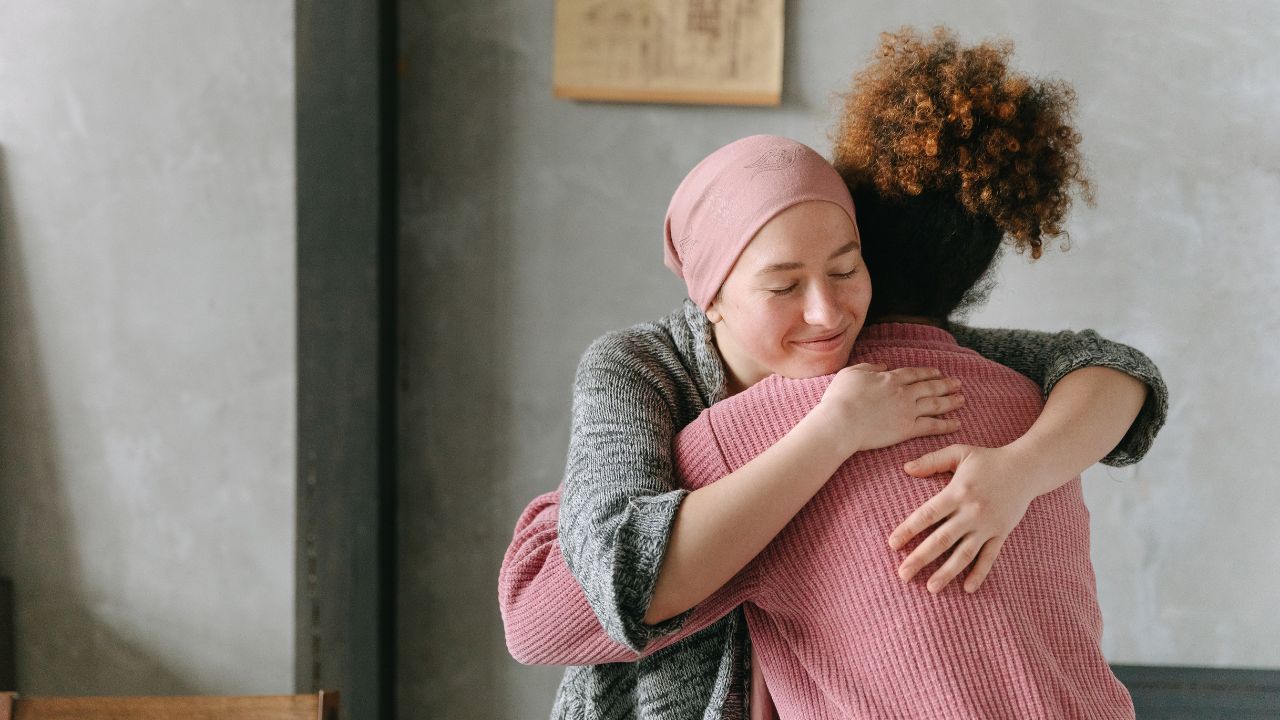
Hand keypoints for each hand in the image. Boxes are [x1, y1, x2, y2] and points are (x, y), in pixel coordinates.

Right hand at [816, 364, 964, 456]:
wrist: (841, 422)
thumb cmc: (840, 398)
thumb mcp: (851, 373)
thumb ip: (869, 367)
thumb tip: (883, 366)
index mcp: (890, 378)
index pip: (914, 374)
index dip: (927, 373)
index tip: (937, 372)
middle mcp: (903, 392)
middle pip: (929, 387)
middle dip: (945, 384)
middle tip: (957, 384)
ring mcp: (907, 411)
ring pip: (935, 404)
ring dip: (950, 401)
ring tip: (962, 400)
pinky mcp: (907, 429)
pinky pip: (932, 426)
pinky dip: (946, 424)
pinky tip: (957, 423)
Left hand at [888, 444, 1042, 593]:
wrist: (1028, 468)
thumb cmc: (989, 460)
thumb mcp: (960, 452)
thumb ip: (932, 461)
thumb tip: (905, 468)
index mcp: (957, 492)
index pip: (928, 514)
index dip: (908, 529)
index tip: (892, 544)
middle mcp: (971, 512)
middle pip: (942, 539)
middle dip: (921, 558)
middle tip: (903, 574)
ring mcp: (987, 525)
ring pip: (964, 554)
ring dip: (947, 572)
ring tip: (930, 588)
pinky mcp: (1001, 534)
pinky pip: (989, 557)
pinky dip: (979, 573)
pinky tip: (968, 589)